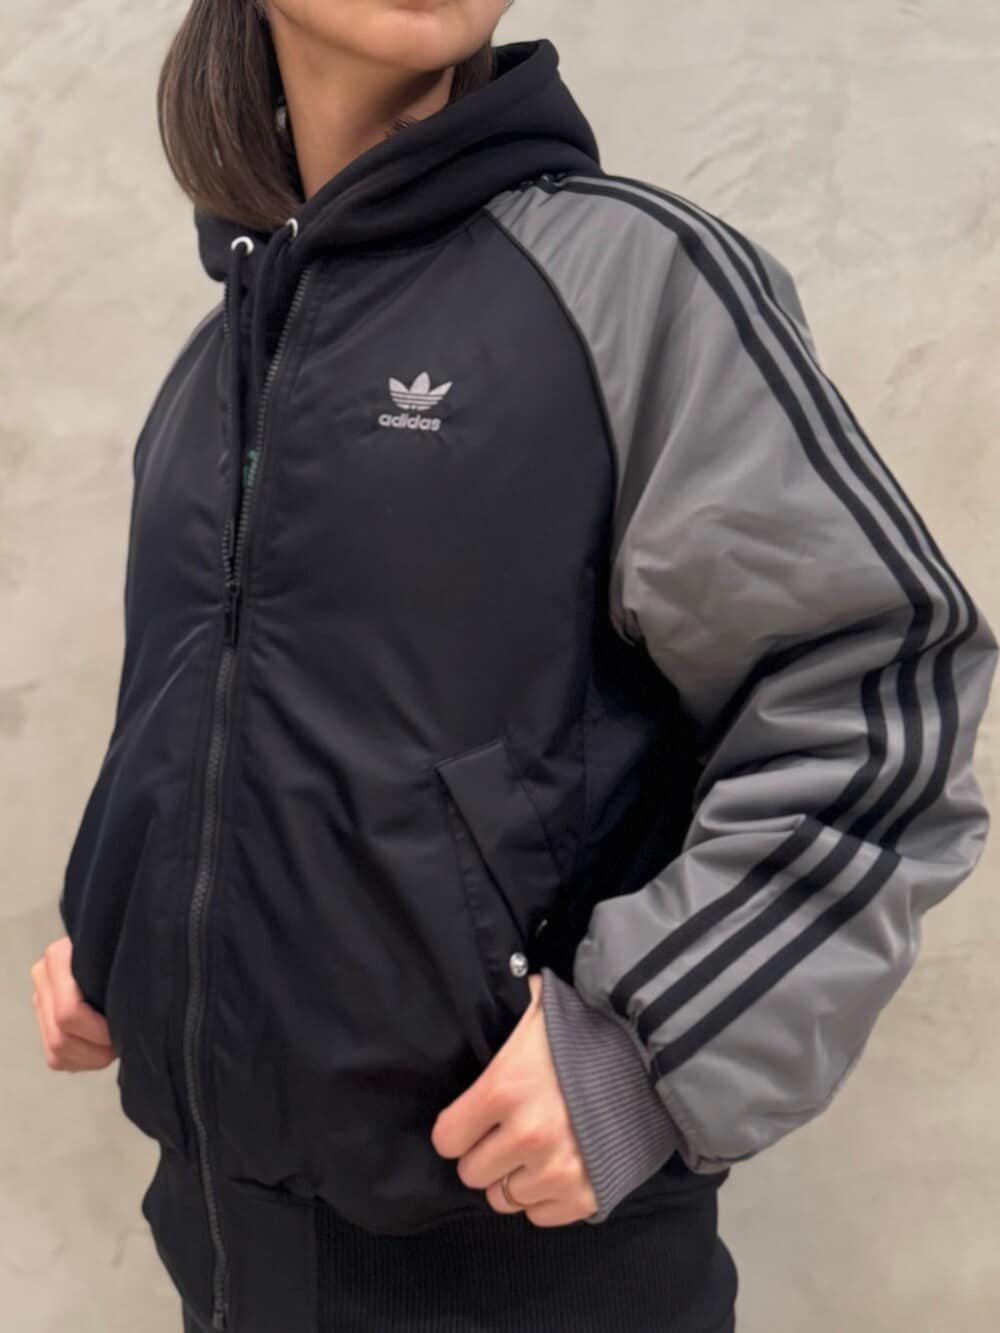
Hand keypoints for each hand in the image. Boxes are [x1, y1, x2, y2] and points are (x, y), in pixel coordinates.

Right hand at [30, 935, 117, 1070]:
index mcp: (58, 957)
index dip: (99, 1032)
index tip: (125, 1031)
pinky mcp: (43, 1020)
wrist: (117, 940)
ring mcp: (40, 998)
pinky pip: (55, 1057)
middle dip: (97, 1051)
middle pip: (61, 1038)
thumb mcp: (126, 953)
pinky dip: (82, 1061)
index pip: (69, 1012)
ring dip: (90, 1059)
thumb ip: (127, 973)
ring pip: (56, 1051)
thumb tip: (135, 1012)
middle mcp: (43, 977)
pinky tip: (102, 1048)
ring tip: (116, 1046)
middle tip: (124, 1043)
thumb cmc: (125, 948)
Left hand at [430, 972, 598, 1225]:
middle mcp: (528, 1135)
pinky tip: (556, 1165)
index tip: (473, 1119)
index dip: (458, 1128)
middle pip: (472, 1173)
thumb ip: (499, 1017)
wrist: (655, 1059)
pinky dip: (543, 1196)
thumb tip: (475, 1005)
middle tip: (506, 1132)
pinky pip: (539, 1216)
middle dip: (485, 1152)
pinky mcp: (586, 1195)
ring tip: (534, 1148)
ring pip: (503, 1199)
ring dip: (513, 1176)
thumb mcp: (535, 1011)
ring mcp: (559, 1170)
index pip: (447, 1139)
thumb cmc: (586, 1031)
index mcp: (505, 1088)